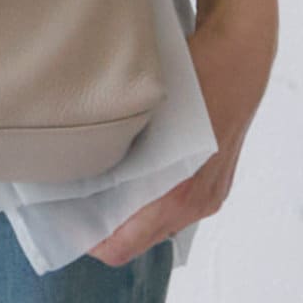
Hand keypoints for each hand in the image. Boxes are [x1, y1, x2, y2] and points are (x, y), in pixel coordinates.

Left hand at [85, 12, 275, 266]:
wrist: (239, 57)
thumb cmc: (193, 79)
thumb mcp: (147, 115)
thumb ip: (119, 152)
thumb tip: (81, 175)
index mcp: (178, 194)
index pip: (122, 245)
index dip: (89, 239)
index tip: (64, 220)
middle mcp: (197, 203)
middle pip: (138, 241)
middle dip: (106, 228)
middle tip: (74, 202)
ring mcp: (210, 195)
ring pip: (158, 225)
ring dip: (129, 215)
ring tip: (99, 187)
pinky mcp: (216, 183)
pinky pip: (176, 207)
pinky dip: (152, 201)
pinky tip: (133, 174)